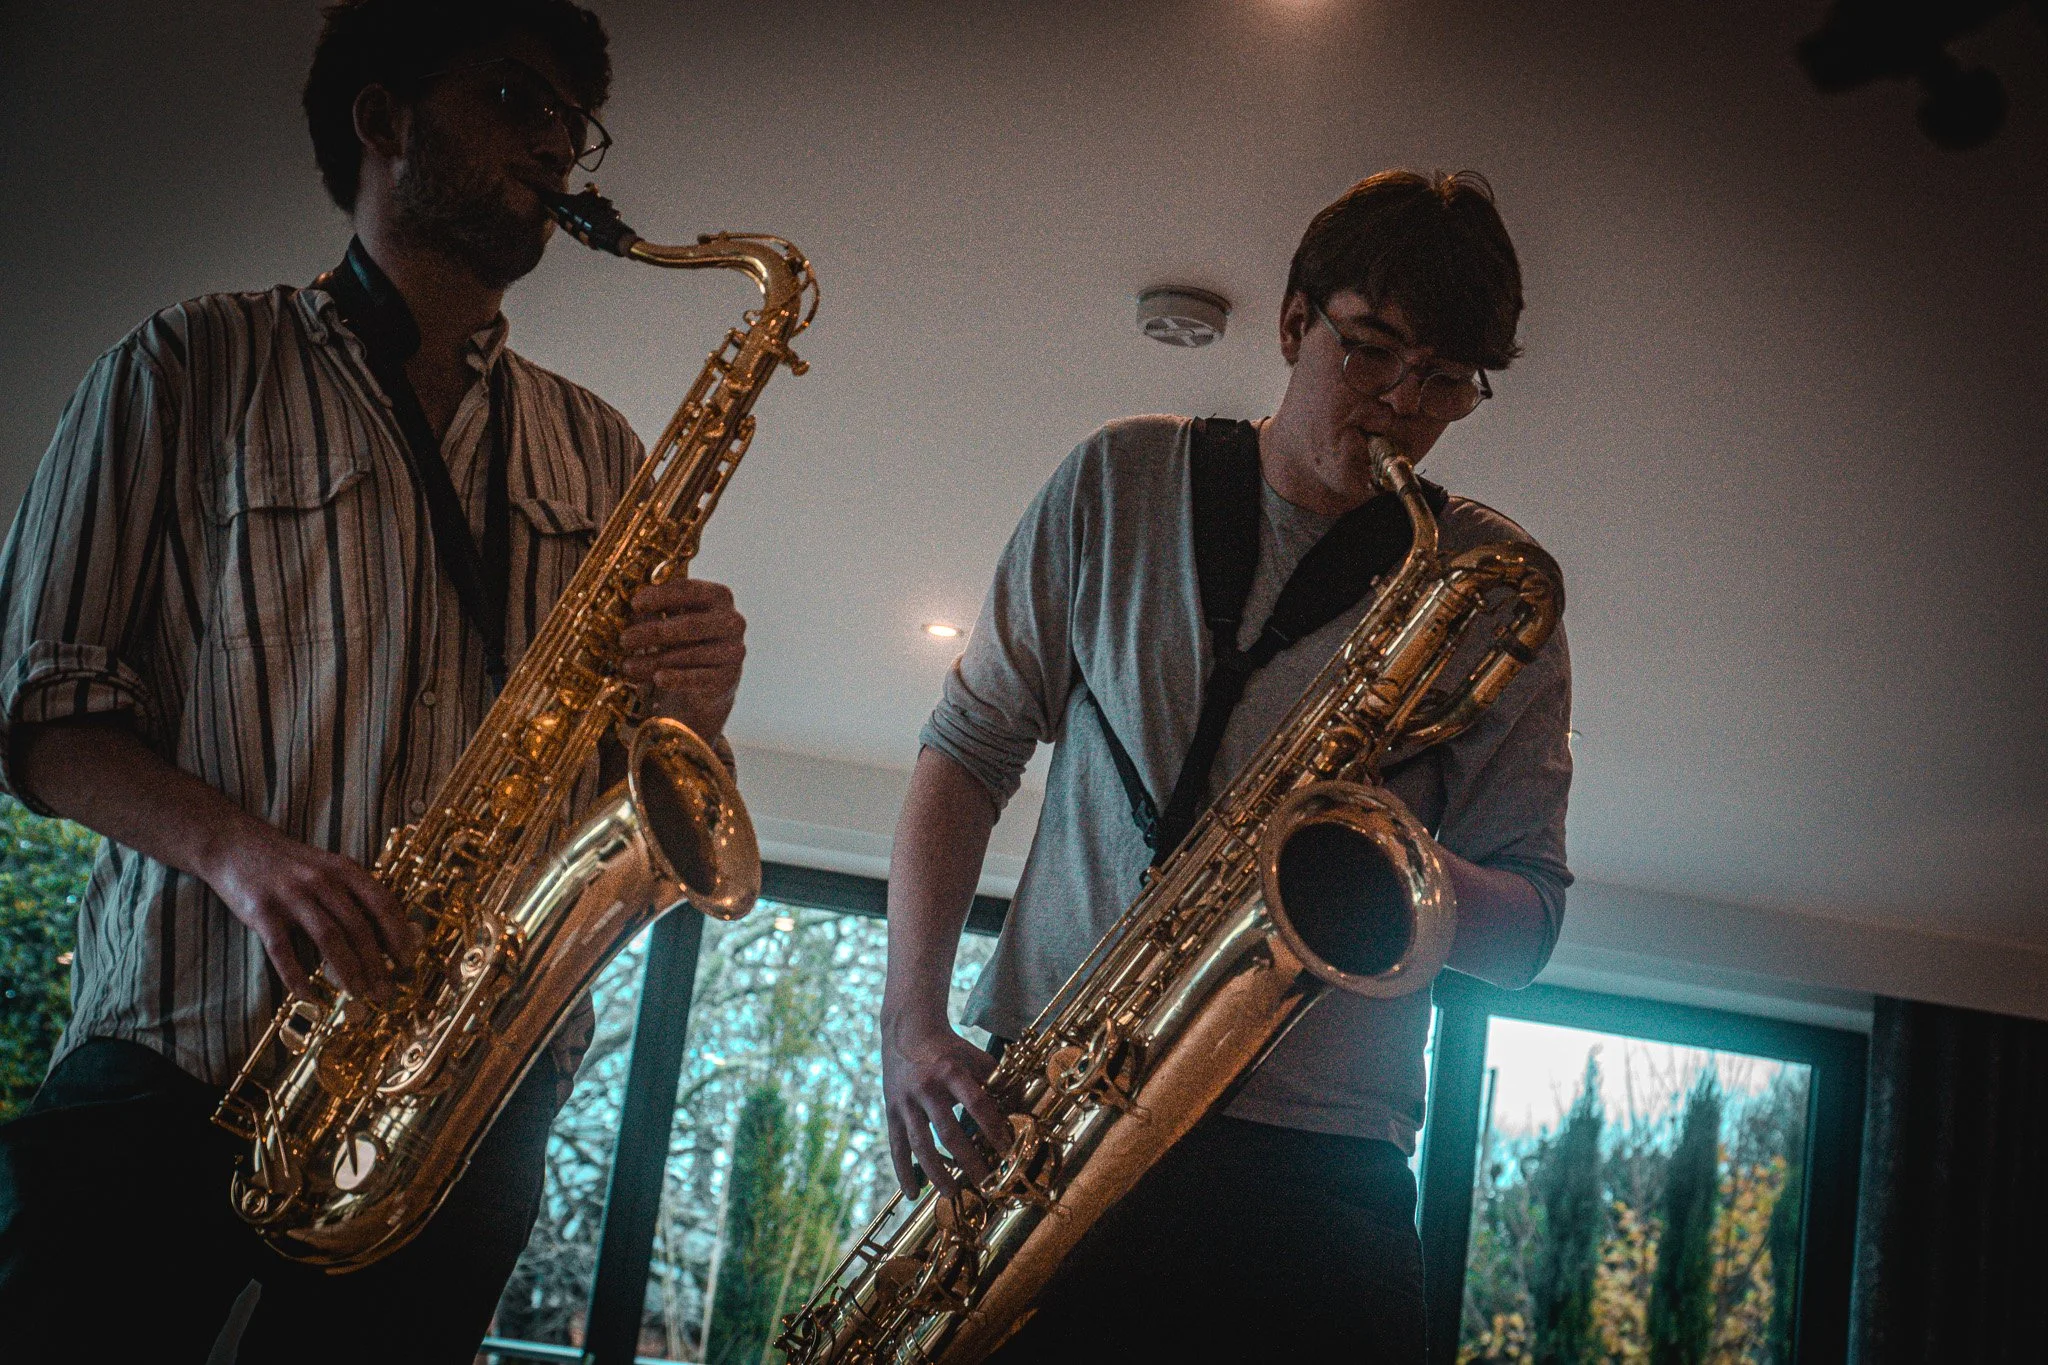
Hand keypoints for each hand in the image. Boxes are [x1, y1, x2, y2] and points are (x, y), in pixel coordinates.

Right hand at [201, 818, 418, 1003]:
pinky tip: (309, 996)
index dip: (398, 934)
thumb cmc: (290, 864)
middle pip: (358, 926)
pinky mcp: (262, 912)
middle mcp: (321, 880)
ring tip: (358, 995)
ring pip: (329, 938)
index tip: (407, 961)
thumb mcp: (328, 868)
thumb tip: (386, 934)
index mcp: (343, 869)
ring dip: (347, 971)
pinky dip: (297, 977)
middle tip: (385, 992)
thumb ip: (353, 894)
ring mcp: (291, 895)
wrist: (235, 844)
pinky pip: (283, 951)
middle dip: (376, 964)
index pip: (382, 902)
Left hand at [619, 577, 745, 743]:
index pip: (689, 590)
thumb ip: (657, 612)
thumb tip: (633, 611)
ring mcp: (733, 650)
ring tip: (628, 666)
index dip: (660, 596)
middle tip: (624, 640)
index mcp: (719, 597)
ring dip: (654, 661)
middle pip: (689, 625)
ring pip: (690, 655)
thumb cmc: (685, 640)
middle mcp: (732, 621)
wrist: (707, 681)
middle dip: (652, 632)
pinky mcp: (728, 677)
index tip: (634, 604)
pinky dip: (676, 679)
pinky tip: (657, 679)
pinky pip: (698, 678)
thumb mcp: (672, 620)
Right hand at [882, 1009, 1009, 1199]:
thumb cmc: (948, 1048)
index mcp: (950, 1071)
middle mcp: (926, 1088)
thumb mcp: (974, 1057)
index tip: (1007, 1151)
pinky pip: (896, 1146)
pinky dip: (903, 1172)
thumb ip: (997, 1081)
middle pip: (949, 1132)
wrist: (907, 1030)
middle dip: (968, 1160)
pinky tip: (913, 1194)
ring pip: (921, 1144)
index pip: (977, 1105)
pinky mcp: (891, 1112)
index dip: (994, 1128)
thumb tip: (1021, 1108)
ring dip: (937, 1172)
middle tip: (985, 1182)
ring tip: (952, 1193)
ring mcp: (905, 1102)